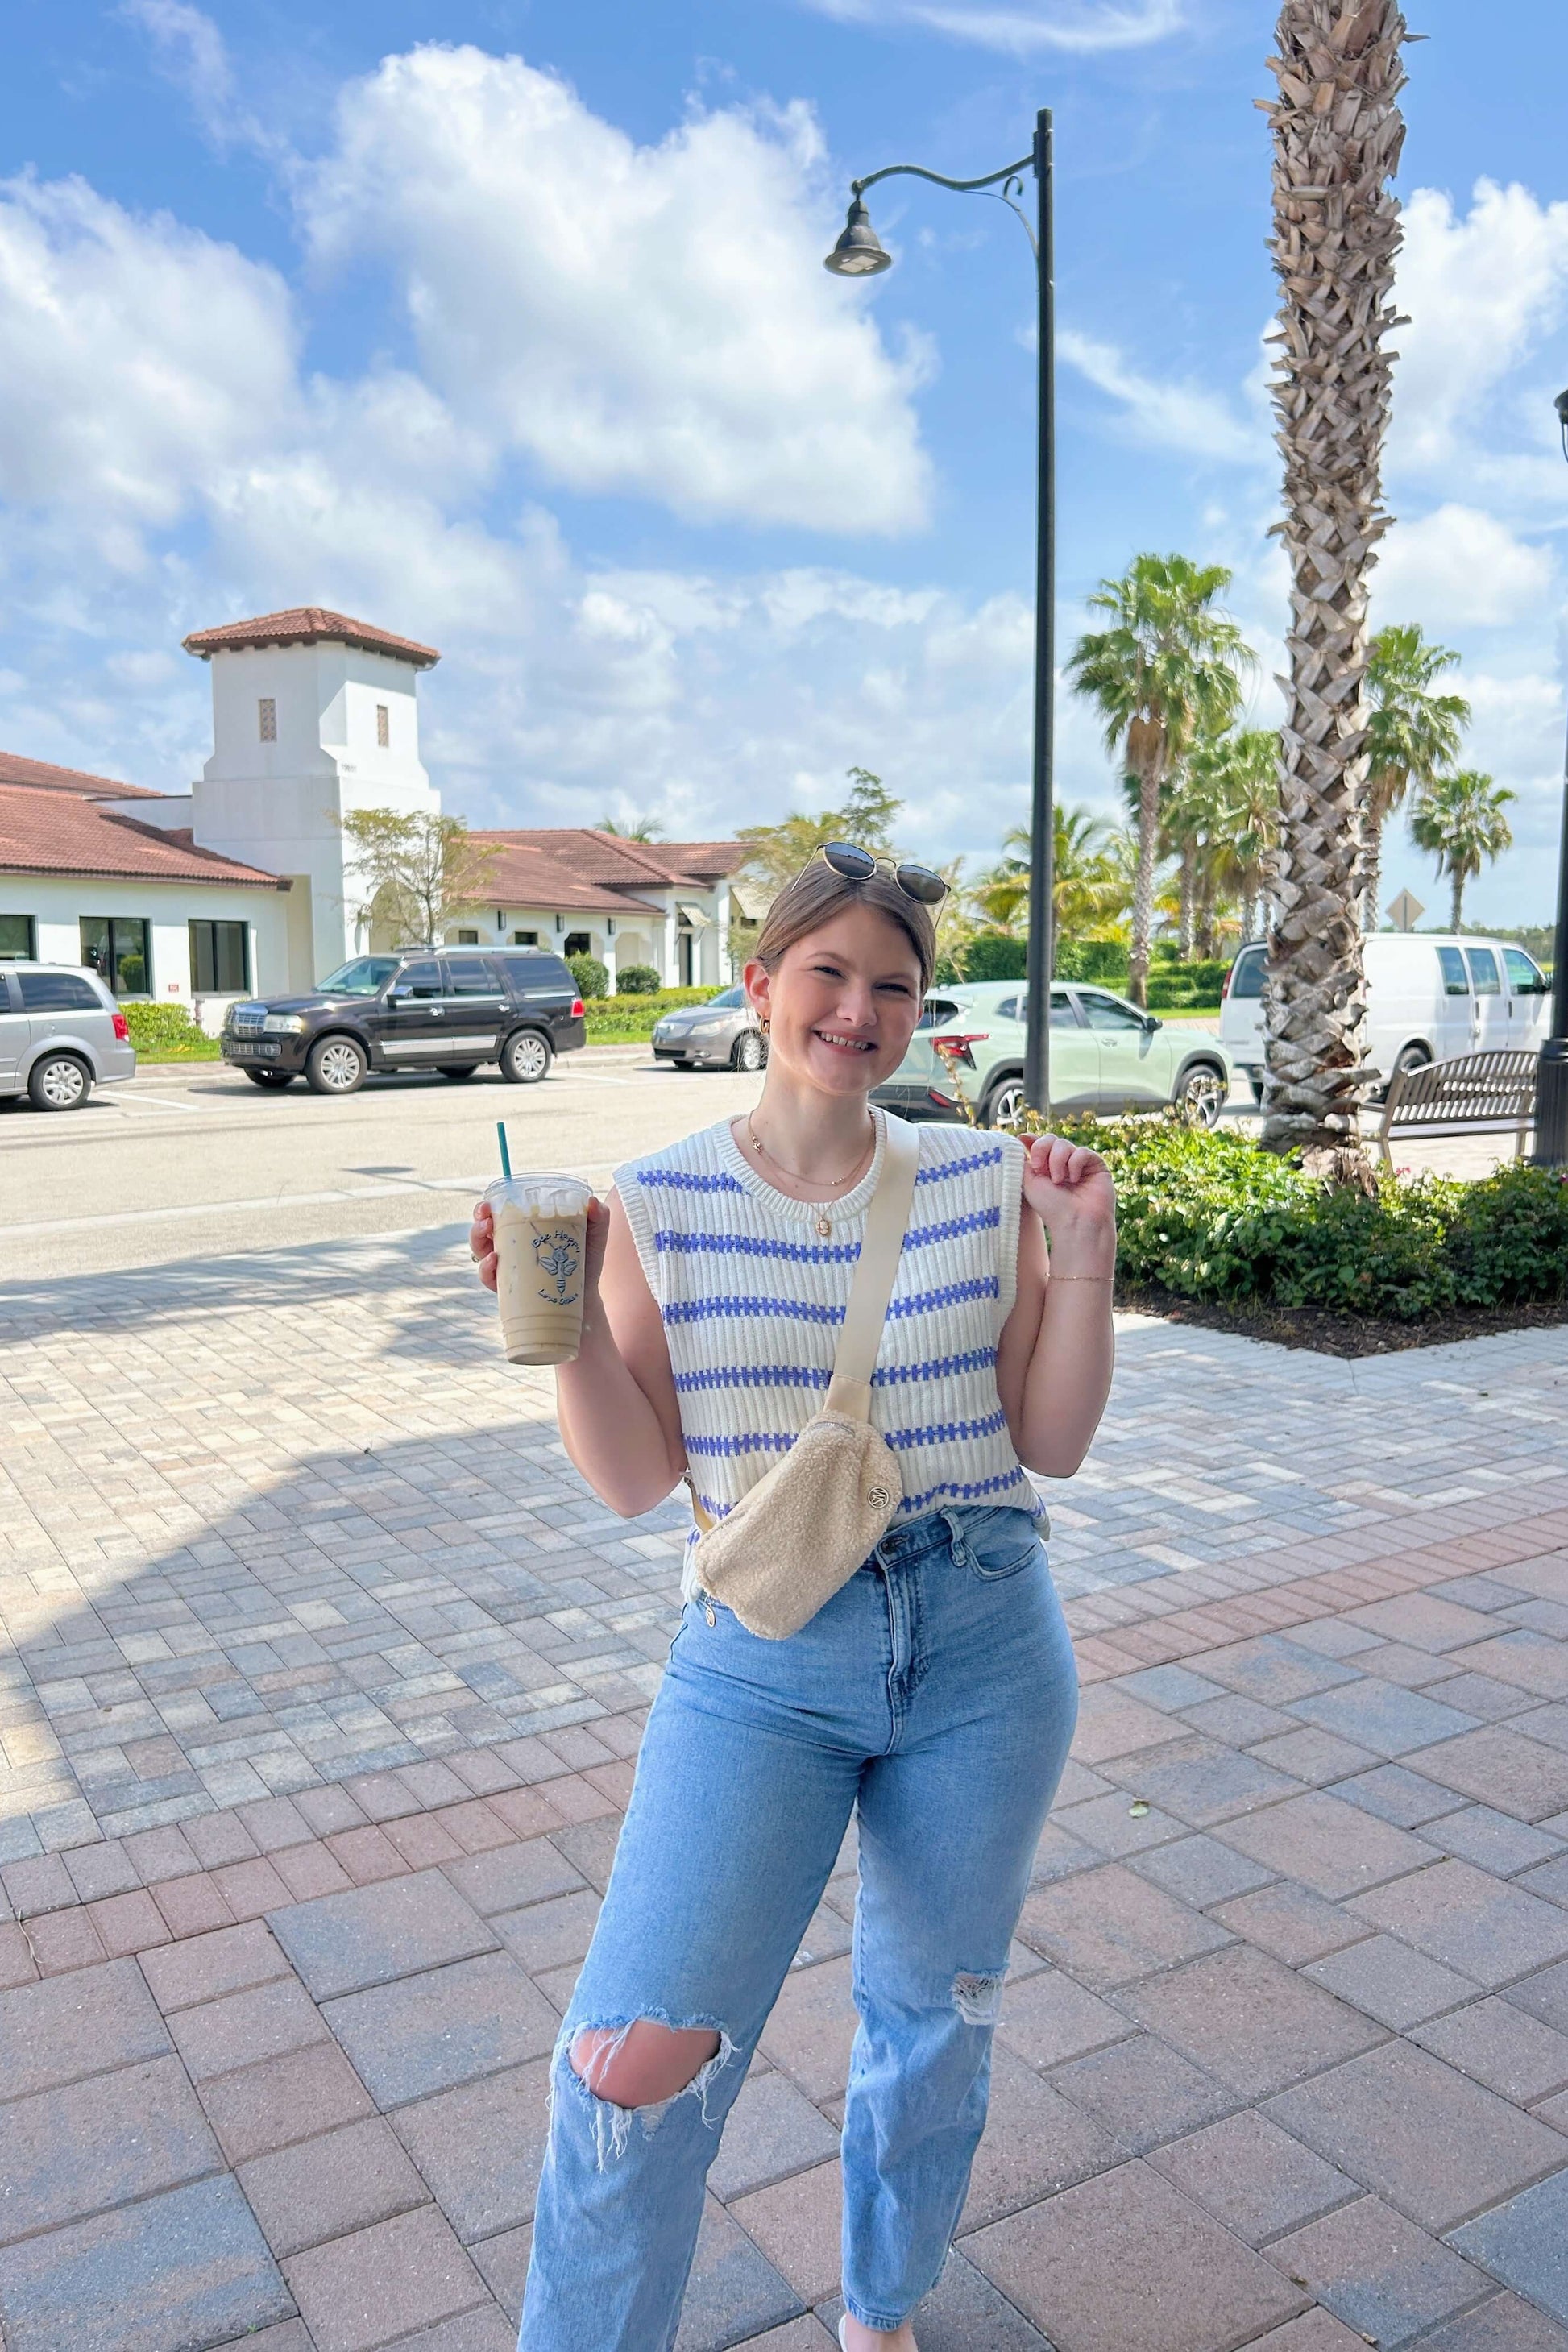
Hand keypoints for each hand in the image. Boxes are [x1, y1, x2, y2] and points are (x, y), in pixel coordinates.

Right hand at [467, 1195, 610, 1297]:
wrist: (585, 1300)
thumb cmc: (585, 1263)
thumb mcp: (593, 1237)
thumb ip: (598, 1217)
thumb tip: (592, 1202)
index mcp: (524, 1229)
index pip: (499, 1213)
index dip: (487, 1207)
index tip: (489, 1202)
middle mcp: (510, 1247)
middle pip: (483, 1229)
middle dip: (479, 1220)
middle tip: (486, 1218)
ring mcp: (506, 1268)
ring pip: (480, 1251)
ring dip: (477, 1239)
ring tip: (487, 1232)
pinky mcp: (507, 1289)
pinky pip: (488, 1278)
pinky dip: (485, 1268)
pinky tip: (493, 1260)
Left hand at [1021, 1133, 1116, 1273]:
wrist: (1075, 1222)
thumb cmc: (1051, 1207)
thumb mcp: (1028, 1183)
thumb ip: (1023, 1162)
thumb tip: (1021, 1139)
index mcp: (1046, 1168)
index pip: (1039, 1144)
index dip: (1032, 1141)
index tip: (1023, 1140)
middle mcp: (1062, 1164)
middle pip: (1050, 1139)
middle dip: (1042, 1149)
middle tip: (1040, 1169)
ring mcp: (1079, 1164)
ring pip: (1064, 1144)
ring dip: (1057, 1160)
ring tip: (1058, 1180)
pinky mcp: (1095, 1164)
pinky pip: (1082, 1151)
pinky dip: (1074, 1163)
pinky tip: (1074, 1179)